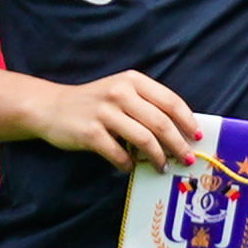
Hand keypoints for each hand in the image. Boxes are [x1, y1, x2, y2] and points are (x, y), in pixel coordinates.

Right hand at [22, 70, 200, 169]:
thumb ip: (148, 105)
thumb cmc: (95, 103)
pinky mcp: (90, 132)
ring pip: (145, 140)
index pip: (171, 102)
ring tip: (162, 167)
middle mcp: (119, 92)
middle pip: (162, 123)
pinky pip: (120, 154)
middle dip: (178, 145)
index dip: (188, 122)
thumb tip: (183, 131)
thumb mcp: (122, 92)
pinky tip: (129, 166)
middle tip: (186, 159)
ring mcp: (104, 112)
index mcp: (133, 81)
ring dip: (158, 158)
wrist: (50, 107)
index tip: (197, 138)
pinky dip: (128, 164)